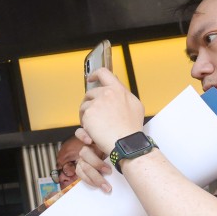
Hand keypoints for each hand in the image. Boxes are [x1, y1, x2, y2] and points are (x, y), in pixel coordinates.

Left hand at [75, 68, 145, 190]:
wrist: (125, 142)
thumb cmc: (131, 128)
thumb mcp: (135, 105)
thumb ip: (124, 94)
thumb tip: (117, 87)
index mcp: (118, 90)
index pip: (104, 73)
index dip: (95, 74)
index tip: (91, 78)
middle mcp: (106, 93)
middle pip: (90, 93)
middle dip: (89, 103)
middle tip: (93, 115)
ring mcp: (96, 103)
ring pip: (84, 106)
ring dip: (86, 116)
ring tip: (93, 127)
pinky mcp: (88, 114)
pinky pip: (81, 119)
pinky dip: (84, 127)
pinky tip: (92, 133)